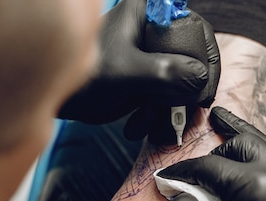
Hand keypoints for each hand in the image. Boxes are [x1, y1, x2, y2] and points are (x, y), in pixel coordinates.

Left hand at [58, 0, 219, 130]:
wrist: (60, 101)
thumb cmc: (82, 78)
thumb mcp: (125, 73)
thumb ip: (165, 72)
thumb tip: (200, 80)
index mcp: (150, 11)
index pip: (197, 30)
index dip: (205, 61)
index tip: (201, 93)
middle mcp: (156, 29)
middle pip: (195, 59)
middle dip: (186, 93)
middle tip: (179, 114)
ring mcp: (154, 55)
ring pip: (186, 82)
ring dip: (172, 110)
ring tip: (151, 124)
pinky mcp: (150, 77)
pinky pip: (170, 97)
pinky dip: (160, 116)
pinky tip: (140, 125)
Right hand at [158, 107, 265, 200]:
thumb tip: (179, 192)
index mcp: (261, 184)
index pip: (210, 166)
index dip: (182, 170)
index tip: (164, 177)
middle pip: (245, 144)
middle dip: (216, 147)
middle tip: (198, 148)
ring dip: (242, 147)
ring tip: (224, 128)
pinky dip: (258, 165)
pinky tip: (246, 171)